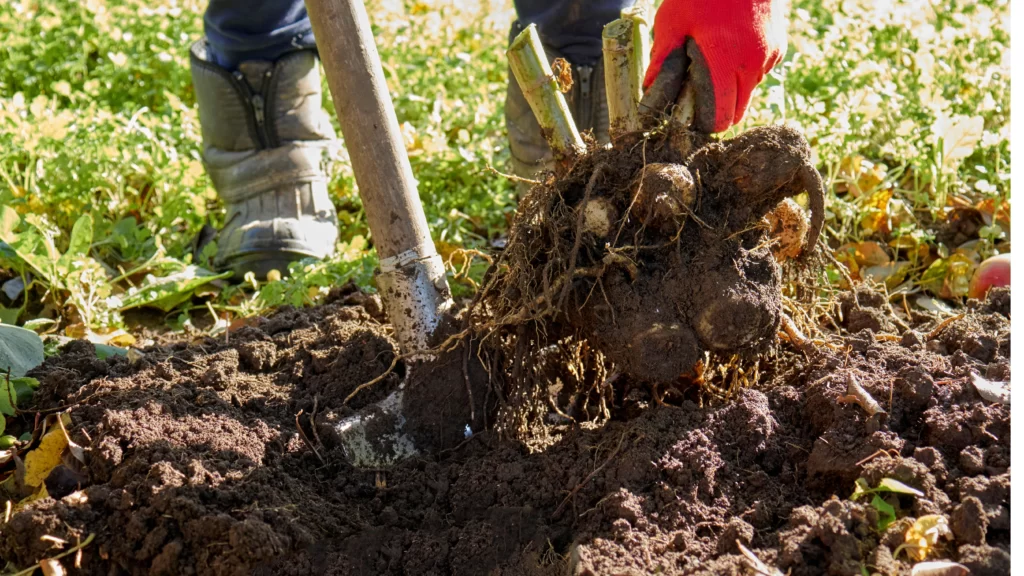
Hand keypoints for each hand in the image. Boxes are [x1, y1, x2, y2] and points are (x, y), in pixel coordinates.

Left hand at [640, 0, 787, 132]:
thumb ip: (664, 59)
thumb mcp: (673, 22)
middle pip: (738, 112)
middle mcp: (754, 65)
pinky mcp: (780, 47)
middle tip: (696, 98)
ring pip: (749, 92)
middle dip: (717, 112)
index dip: (704, 123)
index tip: (689, 118)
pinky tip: (730, 48)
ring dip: (732, 89)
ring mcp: (771, 56)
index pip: (720, 117)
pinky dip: (745, 70)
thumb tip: (650, 89)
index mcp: (727, 62)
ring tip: (712, 64)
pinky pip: (760, 72)